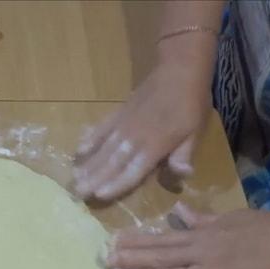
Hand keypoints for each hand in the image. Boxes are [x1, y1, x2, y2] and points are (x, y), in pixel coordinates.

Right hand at [73, 61, 211, 200]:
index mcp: (155, 145)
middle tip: (77, 193)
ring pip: (103, 149)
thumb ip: (184, 154)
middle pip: (112, 162)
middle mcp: (135, 138)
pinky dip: (89, 140)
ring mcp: (124, 125)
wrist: (179, 70)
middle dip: (94, 179)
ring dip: (88, 165)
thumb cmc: (191, 103)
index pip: (133, 170)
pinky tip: (78, 151)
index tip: (99, 196)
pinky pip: (101, 129)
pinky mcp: (118, 114)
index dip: (116, 184)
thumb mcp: (195, 131)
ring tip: (74, 178)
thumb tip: (181, 175)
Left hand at [106, 203, 269, 268]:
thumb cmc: (265, 227)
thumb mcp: (229, 218)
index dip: (136, 241)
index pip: (161, 239)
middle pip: (159, 256)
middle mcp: (201, 252)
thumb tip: (180, 211)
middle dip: (130, 259)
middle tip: (105, 261)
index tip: (113, 242)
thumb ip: (202, 219)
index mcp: (201, 235)